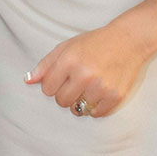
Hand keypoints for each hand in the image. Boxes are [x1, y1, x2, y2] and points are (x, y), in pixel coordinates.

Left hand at [24, 19, 148, 118]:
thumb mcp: (67, 46)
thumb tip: (27, 81)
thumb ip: (46, 64)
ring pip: (78, 109)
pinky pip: (96, 114)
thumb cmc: (95, 43)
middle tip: (76, 83)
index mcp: (69, 60)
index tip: (62, 78)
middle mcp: (84, 74)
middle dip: (65, 95)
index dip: (53, 85)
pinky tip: (100, 92)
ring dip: (81, 101)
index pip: (47, 89)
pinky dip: (96, 107)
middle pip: (61, 101)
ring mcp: (101, 87)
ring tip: (90, 86)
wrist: (129, 41)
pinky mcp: (115, 96)